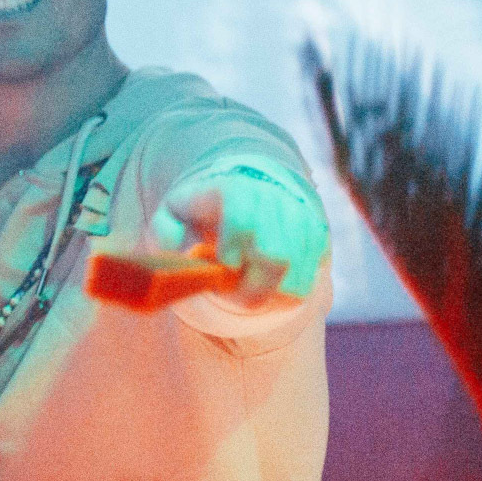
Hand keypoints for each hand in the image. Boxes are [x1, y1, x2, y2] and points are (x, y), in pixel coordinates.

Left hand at [151, 161, 327, 305]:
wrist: (244, 187)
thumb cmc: (201, 210)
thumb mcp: (171, 212)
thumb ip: (164, 230)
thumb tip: (181, 248)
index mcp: (234, 190)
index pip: (244, 220)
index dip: (232, 251)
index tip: (223, 264)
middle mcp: (275, 200)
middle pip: (278, 255)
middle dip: (253, 286)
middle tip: (231, 293)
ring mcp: (302, 218)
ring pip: (298, 274)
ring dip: (269, 293)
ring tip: (247, 287)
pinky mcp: (318, 237)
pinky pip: (310, 279)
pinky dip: (286, 292)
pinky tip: (266, 283)